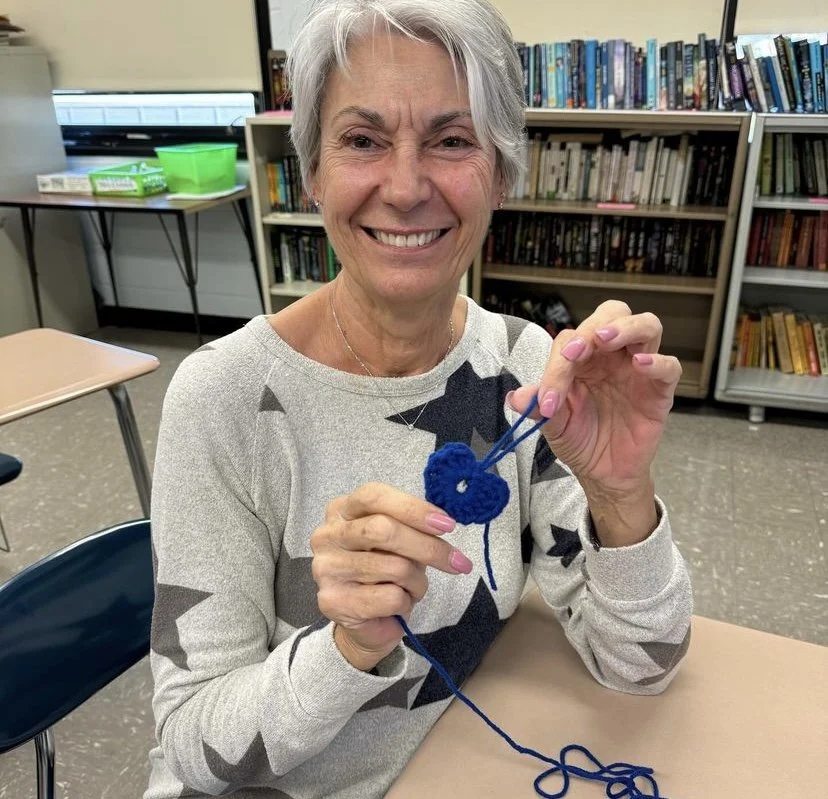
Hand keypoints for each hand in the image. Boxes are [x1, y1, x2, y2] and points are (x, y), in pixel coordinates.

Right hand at [310, 482, 470, 670]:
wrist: (367, 623)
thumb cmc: (386, 573)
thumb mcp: (401, 541)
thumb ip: (412, 527)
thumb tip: (442, 523)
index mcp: (341, 510)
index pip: (374, 496)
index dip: (413, 508)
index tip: (447, 524)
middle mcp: (327, 535)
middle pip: (382, 529)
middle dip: (427, 547)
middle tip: (458, 562)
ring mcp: (326, 568)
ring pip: (393, 566)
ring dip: (417, 582)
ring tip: (414, 588)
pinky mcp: (332, 601)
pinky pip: (389, 597)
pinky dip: (406, 602)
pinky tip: (398, 605)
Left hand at [509, 301, 680, 542]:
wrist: (602, 472)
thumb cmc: (579, 439)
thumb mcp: (553, 425)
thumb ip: (538, 408)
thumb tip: (515, 398)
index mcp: (582, 358)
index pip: (571, 341)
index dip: (558, 363)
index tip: (548, 397)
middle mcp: (611, 356)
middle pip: (613, 314)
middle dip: (594, 325)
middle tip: (577, 349)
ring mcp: (637, 370)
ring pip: (646, 326)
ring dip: (625, 327)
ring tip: (606, 339)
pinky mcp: (659, 390)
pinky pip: (669, 367)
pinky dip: (658, 362)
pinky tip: (641, 364)